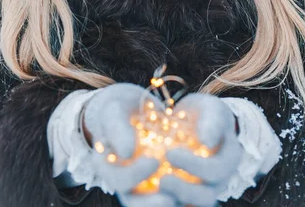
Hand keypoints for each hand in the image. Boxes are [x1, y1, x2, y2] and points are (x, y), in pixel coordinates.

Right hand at [83, 82, 177, 206]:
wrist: (135, 109)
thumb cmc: (122, 108)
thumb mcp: (115, 110)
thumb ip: (118, 128)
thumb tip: (127, 152)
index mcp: (107, 166)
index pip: (119, 181)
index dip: (135, 175)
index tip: (154, 160)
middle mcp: (124, 182)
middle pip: (135, 204)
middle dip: (153, 204)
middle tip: (170, 197)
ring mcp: (143, 187)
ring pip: (156, 205)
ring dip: (172, 201)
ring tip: (185, 196)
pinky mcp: (163, 185)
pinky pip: (174, 197)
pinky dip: (185, 196)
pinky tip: (198, 188)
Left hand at [158, 93, 243, 206]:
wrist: (196, 120)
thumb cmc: (205, 112)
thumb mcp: (211, 108)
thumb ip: (212, 122)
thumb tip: (207, 143)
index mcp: (229, 159)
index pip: (215, 170)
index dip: (193, 166)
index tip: (169, 153)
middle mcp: (220, 180)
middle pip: (206, 197)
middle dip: (183, 190)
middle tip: (161, 180)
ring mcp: (204, 190)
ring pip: (192, 206)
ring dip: (173, 200)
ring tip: (155, 188)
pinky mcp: (188, 195)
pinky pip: (179, 204)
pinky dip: (165, 201)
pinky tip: (148, 192)